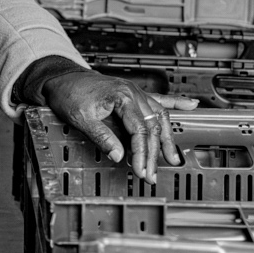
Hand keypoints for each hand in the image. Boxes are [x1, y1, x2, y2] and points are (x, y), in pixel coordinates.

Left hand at [41, 71, 197, 183]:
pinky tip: (191, 105)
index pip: (139, 130)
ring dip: (167, 137)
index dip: (142, 153)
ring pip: (159, 116)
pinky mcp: (133, 93)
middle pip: (152, 126)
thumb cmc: (69, 94)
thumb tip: (119, 156)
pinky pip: (158, 98)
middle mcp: (133, 93)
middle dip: (154, 153)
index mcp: (122, 97)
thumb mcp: (81, 118)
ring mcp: (135, 92)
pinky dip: (175, 102)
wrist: (62, 77)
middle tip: (150, 175)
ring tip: (173, 158)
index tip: (140, 170)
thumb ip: (102, 136)